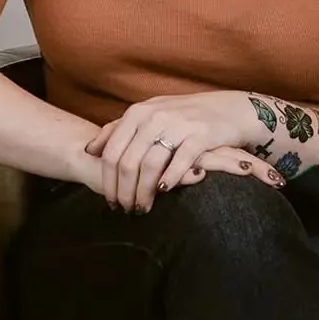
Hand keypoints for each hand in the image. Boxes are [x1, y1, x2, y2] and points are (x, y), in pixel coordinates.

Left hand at [84, 91, 264, 211]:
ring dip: (144, 192)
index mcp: (138, 112)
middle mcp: (154, 116)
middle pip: (128, 162)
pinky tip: (165, 192)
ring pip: (150, 165)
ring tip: (143, 208)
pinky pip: (181, 161)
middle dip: (124, 191)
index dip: (108, 181)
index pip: (112, 151)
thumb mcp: (148, 115)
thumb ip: (119, 129)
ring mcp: (178, 125)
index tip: (110, 201)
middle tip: (126, 210)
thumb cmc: (183, 116)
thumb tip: (90, 150)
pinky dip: (170, 179)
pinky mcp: (201, 135)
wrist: (228, 109)